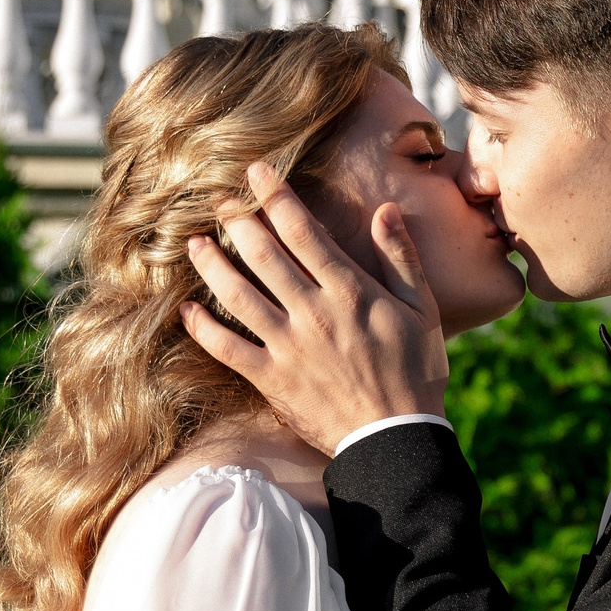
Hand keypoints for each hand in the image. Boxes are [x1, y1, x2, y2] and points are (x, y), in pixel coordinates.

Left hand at [180, 161, 448, 451]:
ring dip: (212, 265)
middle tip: (218, 202)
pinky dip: (203, 329)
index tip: (255, 172)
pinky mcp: (272, 380)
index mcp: (349, 290)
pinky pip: (227, 349)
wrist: (396, 438)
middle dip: (237, 221)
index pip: (303, 230)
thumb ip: (400, 258)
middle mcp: (313, 312)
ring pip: (238, 295)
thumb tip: (385, 209)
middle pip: (263, 254)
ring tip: (195, 244)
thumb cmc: (416, 372)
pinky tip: (187, 310)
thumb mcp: (423, 310)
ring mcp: (289, 346)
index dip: (275, 196)